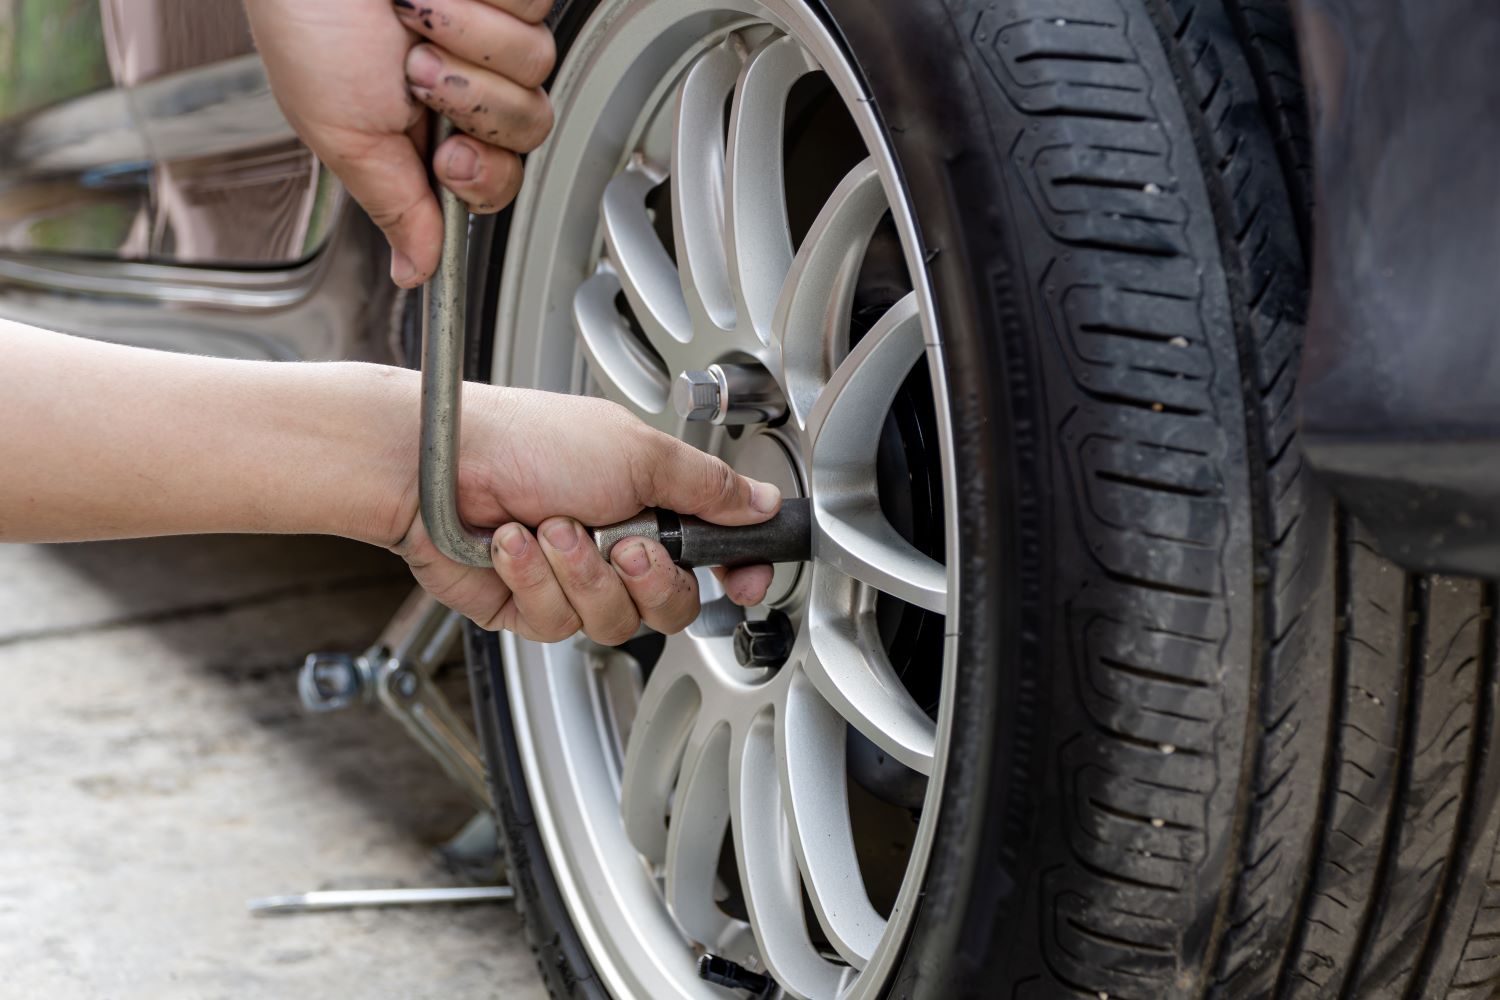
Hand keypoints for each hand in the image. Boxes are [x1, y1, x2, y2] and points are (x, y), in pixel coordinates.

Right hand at [244, 0, 555, 287]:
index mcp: (431, 127)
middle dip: (474, 101)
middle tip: (417, 68)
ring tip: (411, 12)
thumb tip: (414, 273)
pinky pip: (537, 5)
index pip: (499, 180)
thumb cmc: (307, 20)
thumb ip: (395, 206)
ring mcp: (492, 27)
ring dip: (470, 38)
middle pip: (530, 126)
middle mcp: (469, 78)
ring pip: (536, 64)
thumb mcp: (343, 133)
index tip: (449, 156)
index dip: (486, 176)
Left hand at [392, 388, 780, 641]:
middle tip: (624, 541)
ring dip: (581, 572)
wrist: (437, 464)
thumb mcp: (639, 452)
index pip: (714, 556)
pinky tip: (513, 543)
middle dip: (648, 578)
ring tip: (551, 526)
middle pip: (672, 606)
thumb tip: (762, 501)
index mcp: (651, 502)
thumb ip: (708, 487)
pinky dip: (533, 580)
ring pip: (614, 622)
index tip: (742, 578)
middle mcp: (615, 544)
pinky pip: (556, 624)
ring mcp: (571, 580)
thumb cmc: (525, 439)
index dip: (734, 573)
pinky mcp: (526, 607)